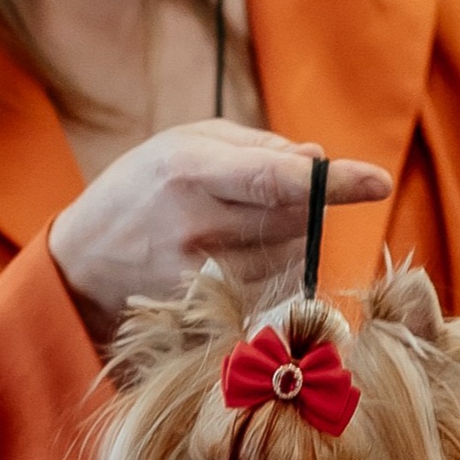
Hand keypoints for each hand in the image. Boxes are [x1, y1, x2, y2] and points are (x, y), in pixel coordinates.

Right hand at [48, 119, 392, 343]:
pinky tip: (236, 264)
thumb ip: (257, 148)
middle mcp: (197, 229)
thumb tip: (317, 160)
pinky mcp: (208, 316)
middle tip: (265, 199)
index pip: (276, 180)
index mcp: (190, 172)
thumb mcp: (186, 142)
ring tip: (238, 231)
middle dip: (305, 206)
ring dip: (288, 242)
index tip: (377, 181)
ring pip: (292, 259)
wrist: (83, 264)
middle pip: (297, 221)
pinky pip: (274, 291)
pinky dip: (274, 274)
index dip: (334, 182)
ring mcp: (202, 281)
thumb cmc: (143, 189)